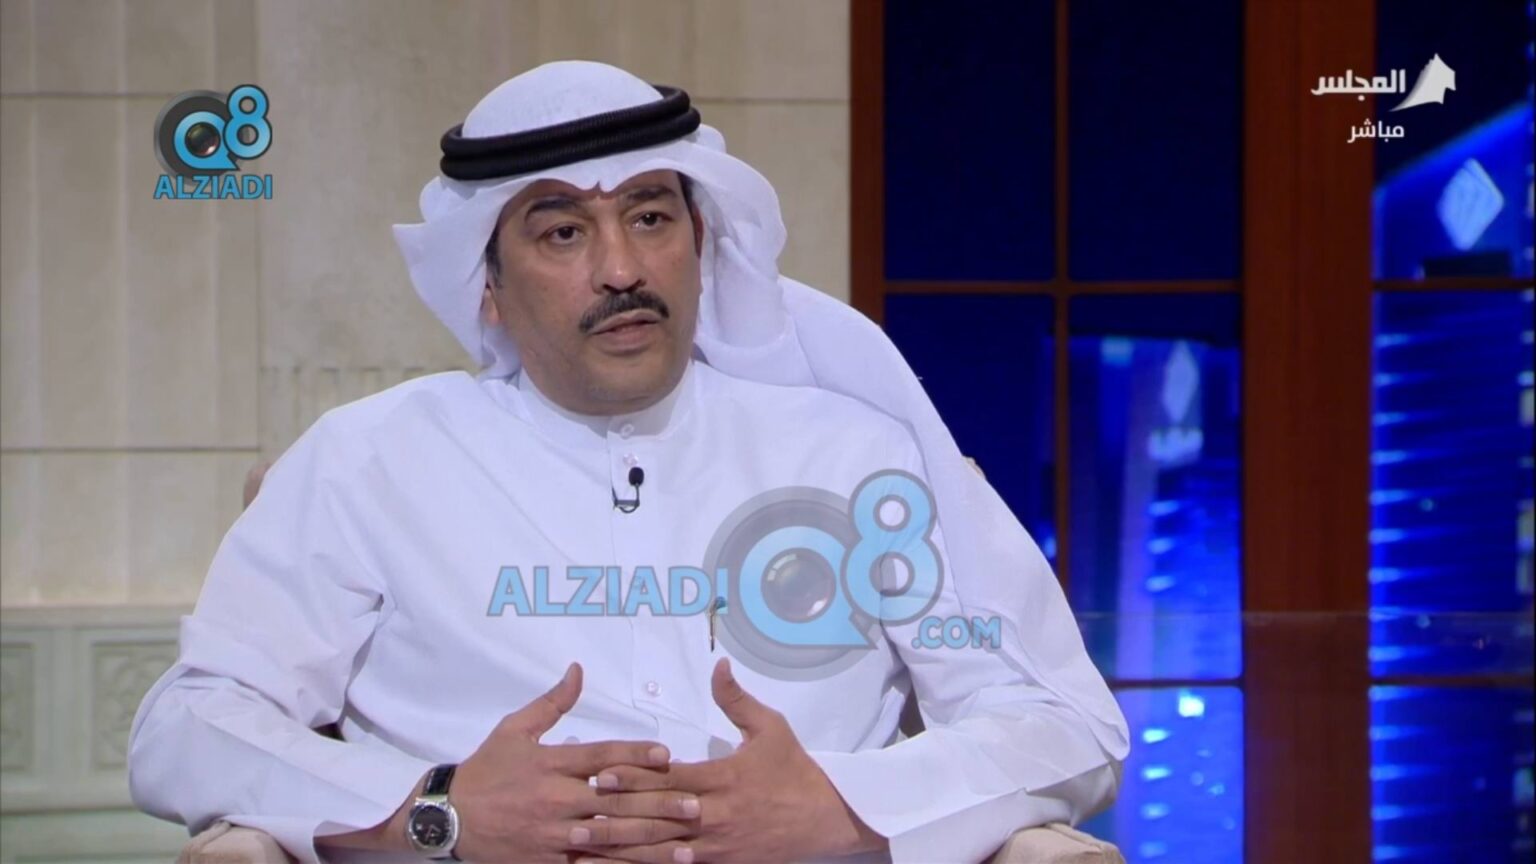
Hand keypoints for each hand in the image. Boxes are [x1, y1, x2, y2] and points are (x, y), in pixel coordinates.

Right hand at [451, 663, 702, 862]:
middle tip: (695, 804)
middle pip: (616, 799)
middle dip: (659, 803)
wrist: (447, 817)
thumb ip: (552, 703)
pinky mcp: (548, 860)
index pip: (601, 756)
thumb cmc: (485, 770)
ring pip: (611, 836)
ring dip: (652, 839)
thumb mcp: (514, 729)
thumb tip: (578, 670)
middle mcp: (556, 798)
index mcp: (551, 763)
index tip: (668, 756)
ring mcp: (553, 833)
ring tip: (686, 842)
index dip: (636, 755)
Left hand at [573, 658, 887, 863]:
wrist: (827, 819)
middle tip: (576, 814)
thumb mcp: (771, 727)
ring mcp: (715, 845)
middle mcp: (714, 814)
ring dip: (620, 849)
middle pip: (657, 816)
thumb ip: (737, 699)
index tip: (601, 772)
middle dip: (615, 815)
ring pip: (659, 849)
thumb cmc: (795, 770)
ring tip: (583, 847)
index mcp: (724, 778)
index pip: (670, 778)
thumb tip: (718, 665)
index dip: (634, 776)